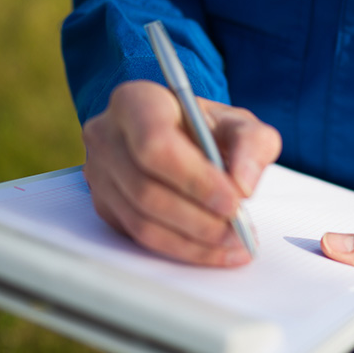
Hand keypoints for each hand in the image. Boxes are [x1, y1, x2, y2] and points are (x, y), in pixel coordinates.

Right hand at [81, 80, 280, 265]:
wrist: (179, 136)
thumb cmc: (205, 127)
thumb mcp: (238, 123)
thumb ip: (253, 144)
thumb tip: (243, 186)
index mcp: (137, 102)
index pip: (155, 145)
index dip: (195, 180)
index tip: (234, 202)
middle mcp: (107, 136)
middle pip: (146, 189)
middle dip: (199, 218)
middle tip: (239, 230)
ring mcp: (100, 174)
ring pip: (141, 221)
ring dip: (194, 241)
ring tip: (234, 244)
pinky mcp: (105, 206)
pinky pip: (140, 237)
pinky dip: (182, 249)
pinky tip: (215, 250)